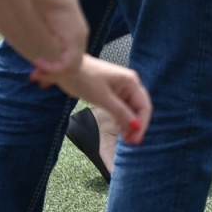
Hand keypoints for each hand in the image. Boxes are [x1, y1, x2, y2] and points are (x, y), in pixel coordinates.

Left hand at [35, 55, 151, 145]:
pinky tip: (120, 130)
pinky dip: (122, 119)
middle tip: (132, 142)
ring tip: (126, 140)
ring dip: (130, 124)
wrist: (67, 68)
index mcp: (131, 82)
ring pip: (131, 110)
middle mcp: (130, 84)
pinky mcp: (113, 93)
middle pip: (140, 108)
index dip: (142, 124)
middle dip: (137, 125)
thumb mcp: (103, 98)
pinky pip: (122, 108)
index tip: (136, 140)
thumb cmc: (85, 78)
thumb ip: (121, 112)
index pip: (144, 106)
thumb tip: (136, 127)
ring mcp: (121, 89)